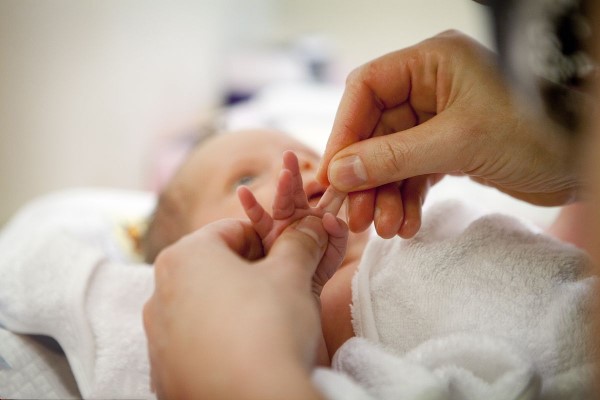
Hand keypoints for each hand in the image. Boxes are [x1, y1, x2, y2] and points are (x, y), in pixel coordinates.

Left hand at [143, 217, 327, 399]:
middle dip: (246, 274)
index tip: (287, 258)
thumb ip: (298, 243)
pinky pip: (193, 345)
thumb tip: (308, 227)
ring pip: (201, 307)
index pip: (231, 231)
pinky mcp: (163, 373)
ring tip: (263, 325)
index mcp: (183, 257)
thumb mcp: (292, 275)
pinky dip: (216, 342)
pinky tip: (244, 354)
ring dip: (230, 307)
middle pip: (212, 269)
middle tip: (279, 290)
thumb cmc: (270, 326)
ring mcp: (157, 338)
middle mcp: (158, 294)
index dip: (266, 241)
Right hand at [237, 150, 348, 290]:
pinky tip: (243, 191)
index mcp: (319, 217)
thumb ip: (338, 234)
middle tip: (289, 154)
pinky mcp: (266, 235)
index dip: (336, 186)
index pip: (331, 197)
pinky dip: (250, 205)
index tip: (340, 170)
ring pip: (282, 201)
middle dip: (295, 173)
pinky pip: (258, 218)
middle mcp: (299, 216)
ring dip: (283, 185)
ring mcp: (281, 224)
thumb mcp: (334, 251)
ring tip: (283, 172)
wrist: (298, 292)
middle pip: (298, 190)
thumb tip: (328, 218)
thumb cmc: (318, 270)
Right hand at [317, 30, 580, 237]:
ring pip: (392, 158)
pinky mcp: (450, 148)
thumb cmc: (537, 132)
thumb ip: (393, 157)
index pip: (366, 90)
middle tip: (355, 214)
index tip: (332, 174)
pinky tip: (406, 224)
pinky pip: (414, 173)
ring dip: (385, 194)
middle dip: (366, 176)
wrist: (584, 159)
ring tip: (386, 227)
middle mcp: (431, 86)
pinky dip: (407, 199)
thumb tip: (339, 172)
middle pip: (375, 131)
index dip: (343, 132)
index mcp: (431, 63)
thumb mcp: (458, 143)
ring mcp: (439, 119)